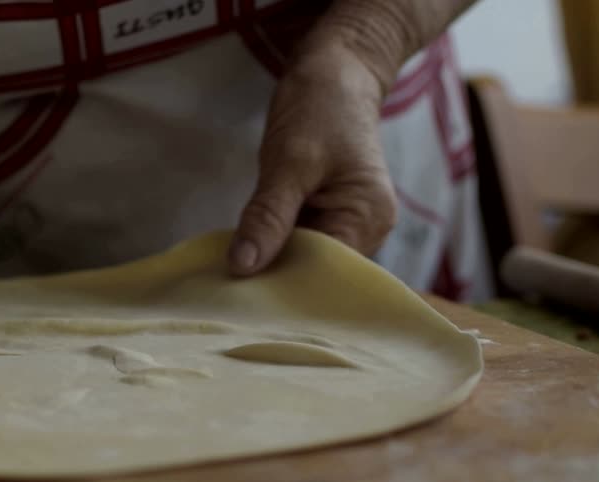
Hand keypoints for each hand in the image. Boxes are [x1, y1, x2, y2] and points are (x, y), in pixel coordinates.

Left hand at [231, 45, 396, 274]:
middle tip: (230, 286)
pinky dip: (275, 243)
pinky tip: (249, 249)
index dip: (285, 283)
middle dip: (277, 275)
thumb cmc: (320, 106)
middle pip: (316, 270)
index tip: (242, 294)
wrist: (336, 70)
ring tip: (235, 273)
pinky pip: (300, 240)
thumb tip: (243, 266)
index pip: (326, 272)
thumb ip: (268, 216)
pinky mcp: (329, 214)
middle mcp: (367, 228)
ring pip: (304, 257)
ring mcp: (349, 222)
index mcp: (368, 217)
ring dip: (273, 260)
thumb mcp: (289, 161)